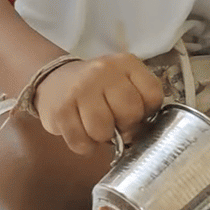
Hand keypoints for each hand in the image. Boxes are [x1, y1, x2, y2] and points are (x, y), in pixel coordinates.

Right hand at [34, 54, 163, 155]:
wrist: (56, 80)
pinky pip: (80, 143)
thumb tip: (140, 132)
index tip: (137, 113)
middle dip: (126, 127)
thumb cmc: (98, 88)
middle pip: (130, 113)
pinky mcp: (60, 109)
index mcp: (126, 63)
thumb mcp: (124, 82)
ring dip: (102, 137)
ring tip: (97, 127)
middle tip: (116, 123)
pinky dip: (85, 146)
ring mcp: (80, 89)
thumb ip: (139, 101)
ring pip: (103, 131)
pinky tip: (83, 132)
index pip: (152, 95)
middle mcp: (103, 71)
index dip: (147, 112)